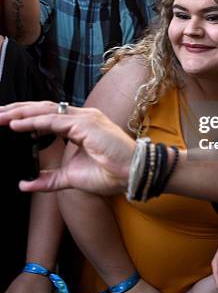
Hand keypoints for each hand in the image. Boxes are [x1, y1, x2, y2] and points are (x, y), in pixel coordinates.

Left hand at [0, 101, 135, 193]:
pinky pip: (54, 121)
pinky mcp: (86, 124)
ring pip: (46, 111)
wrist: (131, 174)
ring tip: (0, 116)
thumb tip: (25, 183)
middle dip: (18, 110)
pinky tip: (16, 125)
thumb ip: (49, 179)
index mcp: (80, 125)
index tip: (5, 120)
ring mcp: (85, 118)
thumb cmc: (109, 173)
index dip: (25, 116)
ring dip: (21, 113)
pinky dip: (33, 122)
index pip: (47, 115)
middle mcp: (82, 117)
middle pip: (44, 108)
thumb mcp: (70, 178)